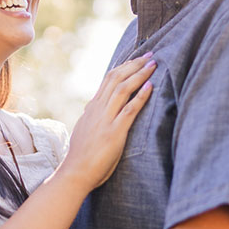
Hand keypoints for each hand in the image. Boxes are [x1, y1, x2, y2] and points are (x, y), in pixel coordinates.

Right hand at [57, 54, 156, 188]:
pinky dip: (140, 96)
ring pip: (122, 89)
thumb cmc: (82, 156)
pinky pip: (129, 110)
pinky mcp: (114, 132)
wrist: (74, 173)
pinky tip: (151, 85)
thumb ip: (92, 116)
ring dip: (140, 74)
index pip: (108, 80)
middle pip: (116, 78)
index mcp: (93, 108)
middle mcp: (98, 109)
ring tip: (153, 64)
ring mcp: (105, 120)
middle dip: (135, 64)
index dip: (124, 67)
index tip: (137, 59)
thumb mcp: (86, 129)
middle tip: (150, 54)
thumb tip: (94, 105)